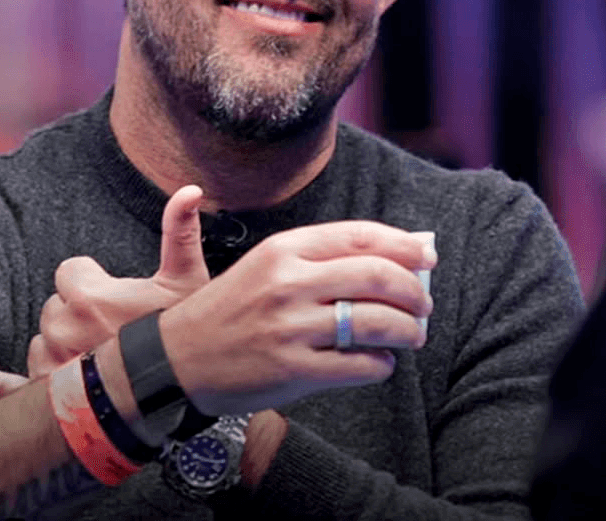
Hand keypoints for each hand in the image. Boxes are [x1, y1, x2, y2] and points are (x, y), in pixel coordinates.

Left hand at [0, 184, 208, 398]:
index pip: (68, 272)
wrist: (180, 391)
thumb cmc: (182, 334)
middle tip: (115, 334)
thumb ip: (181, 230)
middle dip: (79, 317)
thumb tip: (191, 188)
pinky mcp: (37, 395)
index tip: (119, 301)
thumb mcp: (188, 279)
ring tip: (100, 361)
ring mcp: (49, 365)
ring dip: (60, 348)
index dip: (94, 285)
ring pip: (38, 343)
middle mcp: (63, 329)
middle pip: (53, 308)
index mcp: (90, 296)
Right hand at [158, 220, 435, 415]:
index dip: (403, 245)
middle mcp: (288, 282)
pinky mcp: (292, 369)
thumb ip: (319, 259)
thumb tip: (390, 258)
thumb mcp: (265, 266)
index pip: (360, 237)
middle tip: (424, 303)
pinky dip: (381, 364)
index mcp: (284, 249)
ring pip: (375, 322)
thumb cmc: (229, 308)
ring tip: (413, 335)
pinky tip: (380, 362)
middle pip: (376, 275)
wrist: (177, 358)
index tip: (427, 256)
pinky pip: (359, 365)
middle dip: (413, 290)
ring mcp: (290, 327)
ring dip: (407, 330)